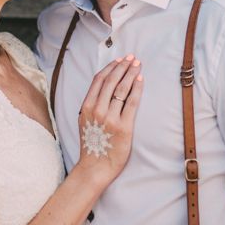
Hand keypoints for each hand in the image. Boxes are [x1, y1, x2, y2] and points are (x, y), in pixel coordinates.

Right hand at [76, 55, 142, 183]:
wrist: (95, 167)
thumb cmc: (92, 145)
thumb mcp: (84, 122)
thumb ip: (91, 106)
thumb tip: (102, 89)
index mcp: (86, 107)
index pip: (99, 80)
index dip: (110, 67)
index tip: (119, 60)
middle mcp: (97, 110)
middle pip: (111, 81)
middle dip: (123, 66)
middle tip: (132, 57)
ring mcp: (110, 118)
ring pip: (121, 89)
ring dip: (131, 73)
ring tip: (138, 65)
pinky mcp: (124, 127)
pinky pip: (131, 102)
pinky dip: (136, 89)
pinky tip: (140, 80)